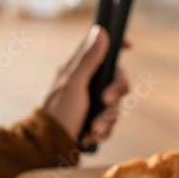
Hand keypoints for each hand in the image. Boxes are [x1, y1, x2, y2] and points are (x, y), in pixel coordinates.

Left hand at [43, 25, 129, 146]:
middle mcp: (85, 82)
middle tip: (106, 101)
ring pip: (115, 103)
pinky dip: (103, 130)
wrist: (49, 146)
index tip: (129, 45)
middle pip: (116, 78)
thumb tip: (100, 31)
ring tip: (94, 129)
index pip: (99, 48)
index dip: (116, 44)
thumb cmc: (57, 112)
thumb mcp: (74, 84)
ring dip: (107, 118)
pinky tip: (91, 136)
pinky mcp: (93, 118)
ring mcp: (90, 100)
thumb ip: (88, 60)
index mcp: (77, 67)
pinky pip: (110, 121)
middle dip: (115, 93)